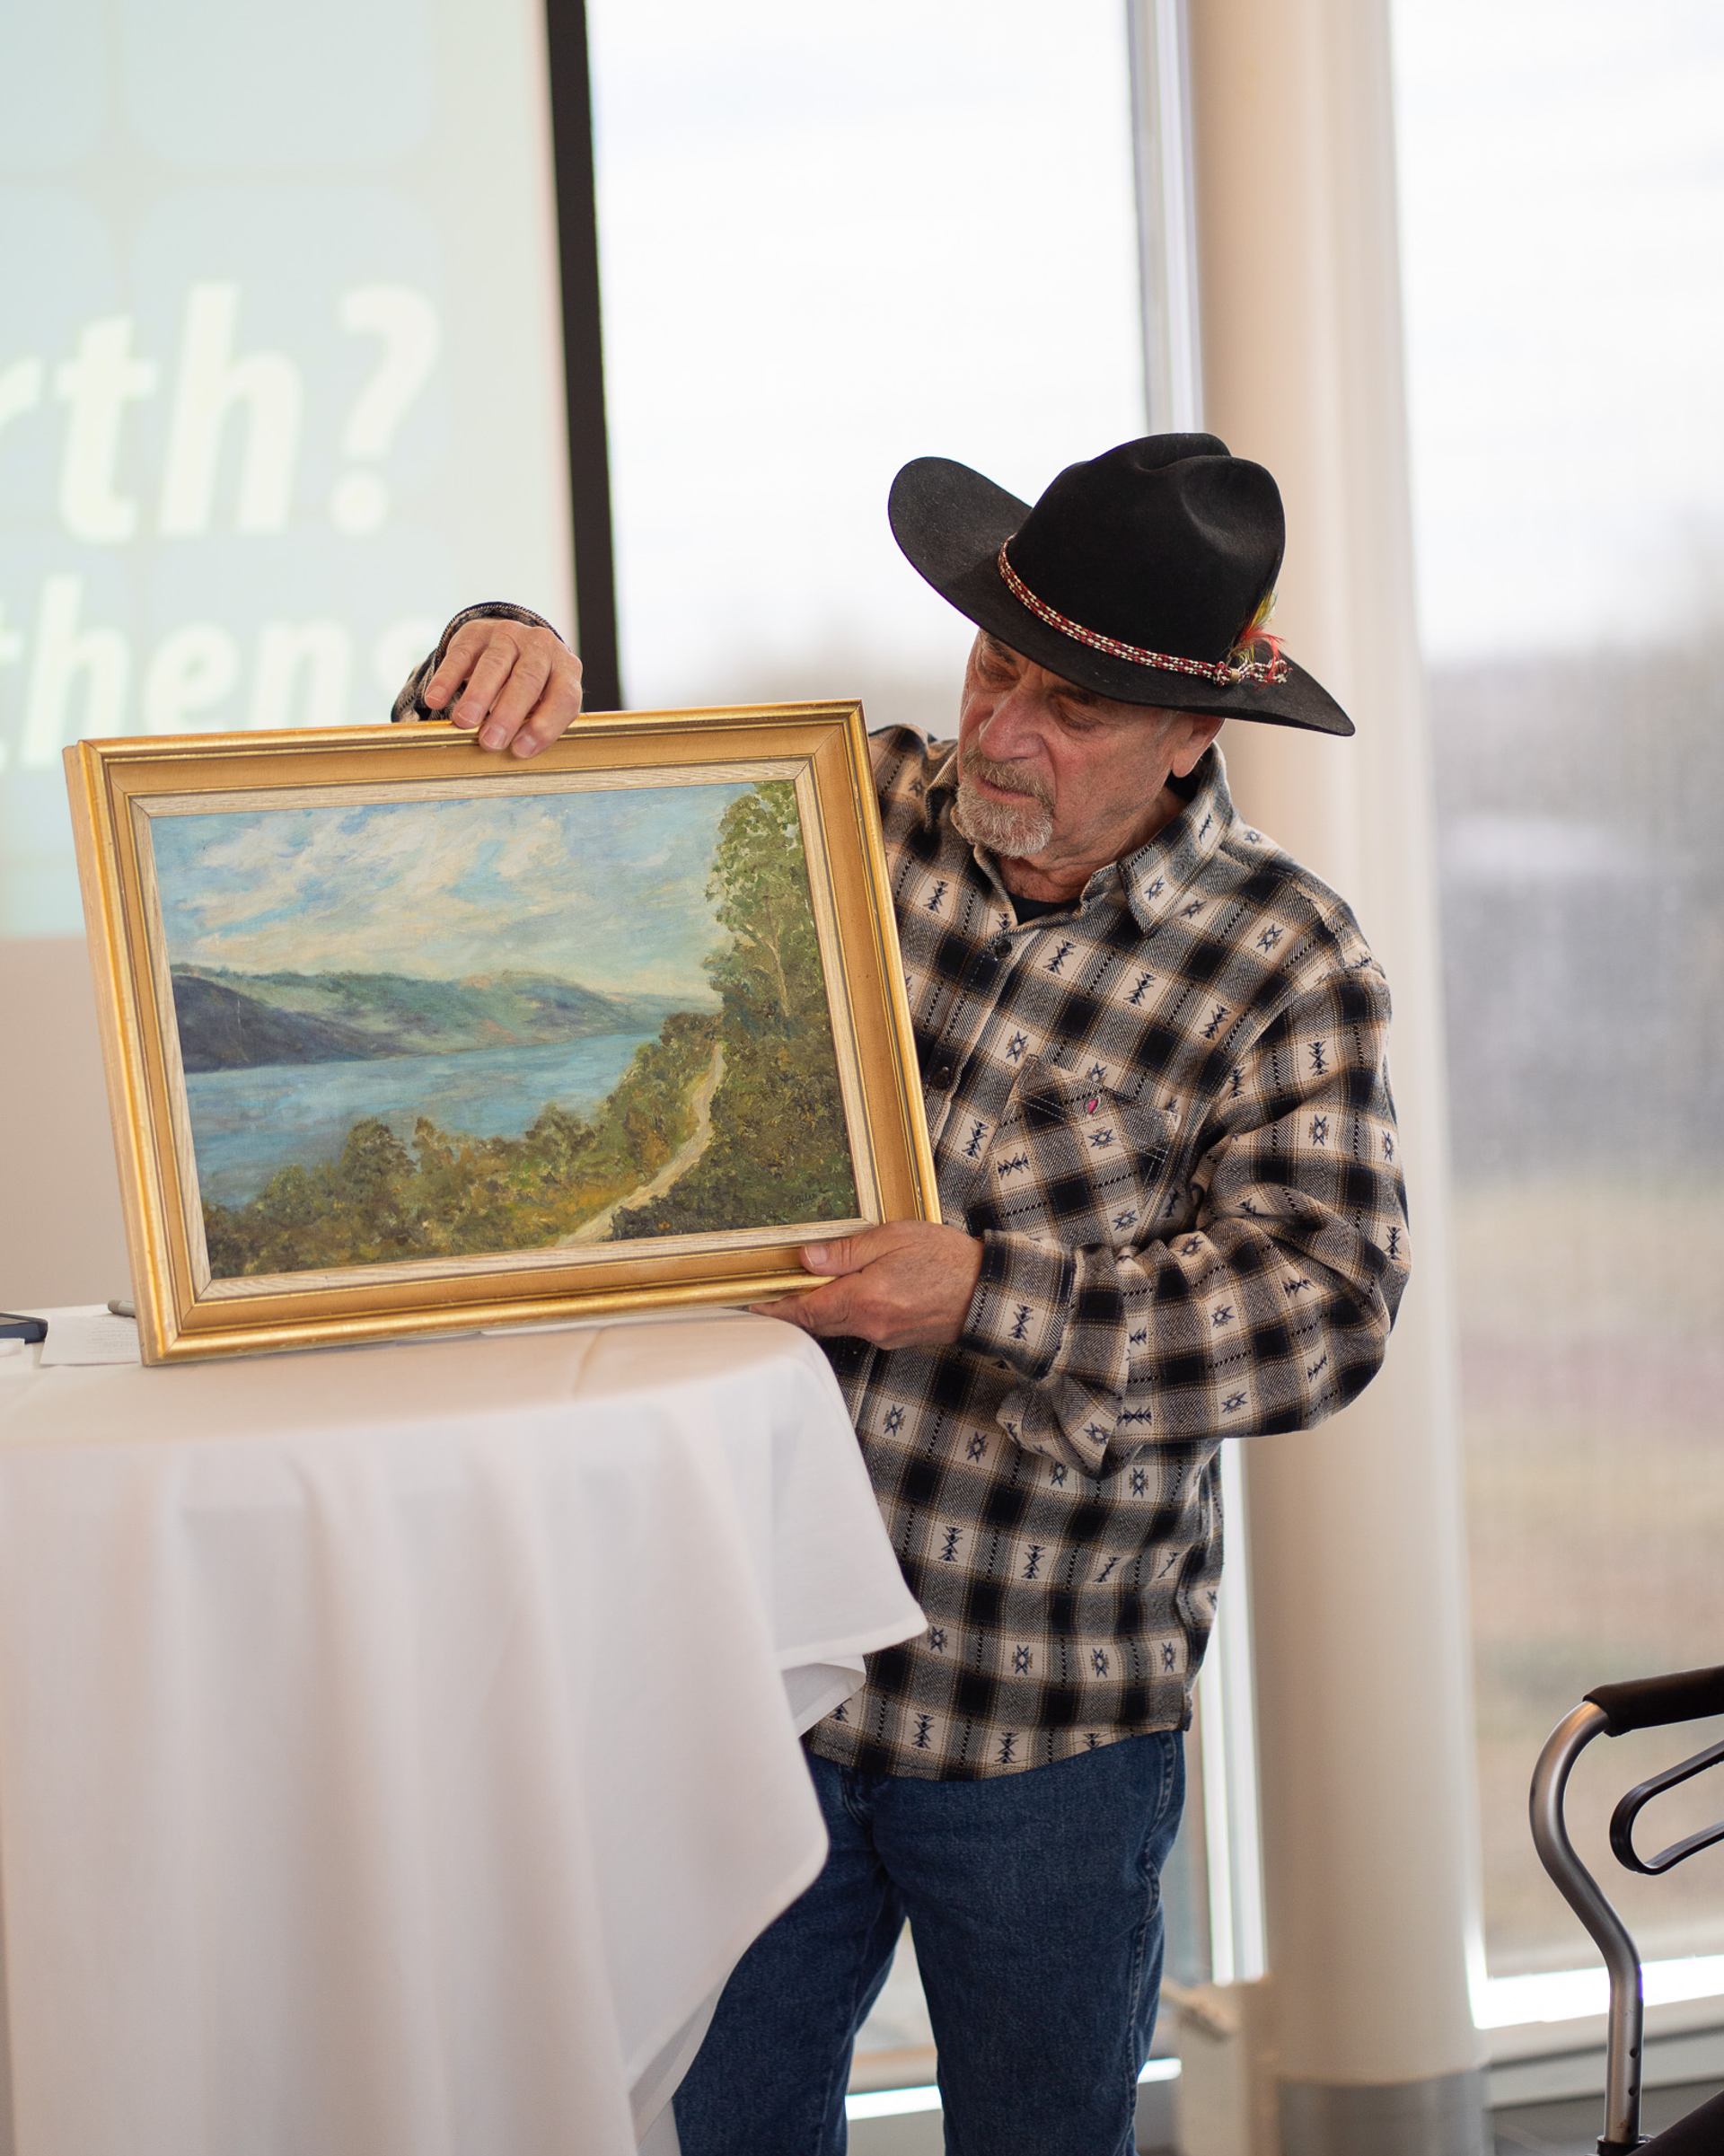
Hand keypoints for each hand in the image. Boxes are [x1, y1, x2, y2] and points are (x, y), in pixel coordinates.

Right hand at [423, 619, 584, 756]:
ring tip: (464, 722)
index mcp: (566, 669)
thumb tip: (516, 752)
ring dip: (478, 695)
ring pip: (494, 665)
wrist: (514, 643)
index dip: (545, 725)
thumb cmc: (535, 688)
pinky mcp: (477, 633)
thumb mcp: (545, 703)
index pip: (563, 697)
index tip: (520, 750)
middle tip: (490, 742)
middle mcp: (541, 647)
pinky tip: (435, 699)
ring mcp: (509, 635)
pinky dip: (446, 679)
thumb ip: (537, 724)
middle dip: (508, 713)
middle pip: (527, 679)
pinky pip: (460, 655)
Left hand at [753, 1223, 984, 1349]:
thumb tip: (807, 1258)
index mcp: (863, 1299)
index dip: (776, 1308)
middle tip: (770, 1295)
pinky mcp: (897, 1338)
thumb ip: (847, 1251)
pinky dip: (845, 1314)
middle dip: (792, 1311)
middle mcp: (870, 1325)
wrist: (989, 1292)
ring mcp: (884, 1335)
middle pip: (816, 1322)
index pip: (805, 1310)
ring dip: (819, 1311)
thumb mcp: (894, 1239)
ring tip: (807, 1289)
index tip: (753, 1304)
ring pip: (837, 1326)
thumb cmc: (946, 1259)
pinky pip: (860, 1328)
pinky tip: (849, 1294)